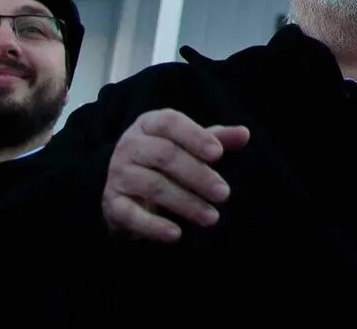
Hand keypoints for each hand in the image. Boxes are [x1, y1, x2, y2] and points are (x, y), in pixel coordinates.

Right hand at [101, 109, 251, 242]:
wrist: (123, 188)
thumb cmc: (164, 161)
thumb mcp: (188, 145)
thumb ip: (216, 139)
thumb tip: (244, 134)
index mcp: (148, 124)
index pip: (170, 123)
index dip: (195, 136)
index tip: (219, 154)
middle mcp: (130, 145)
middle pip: (165, 156)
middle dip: (198, 175)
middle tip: (224, 193)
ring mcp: (118, 174)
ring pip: (153, 186)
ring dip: (185, 203)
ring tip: (211, 217)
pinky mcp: (112, 203)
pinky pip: (131, 215)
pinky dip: (154, 226)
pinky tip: (176, 234)